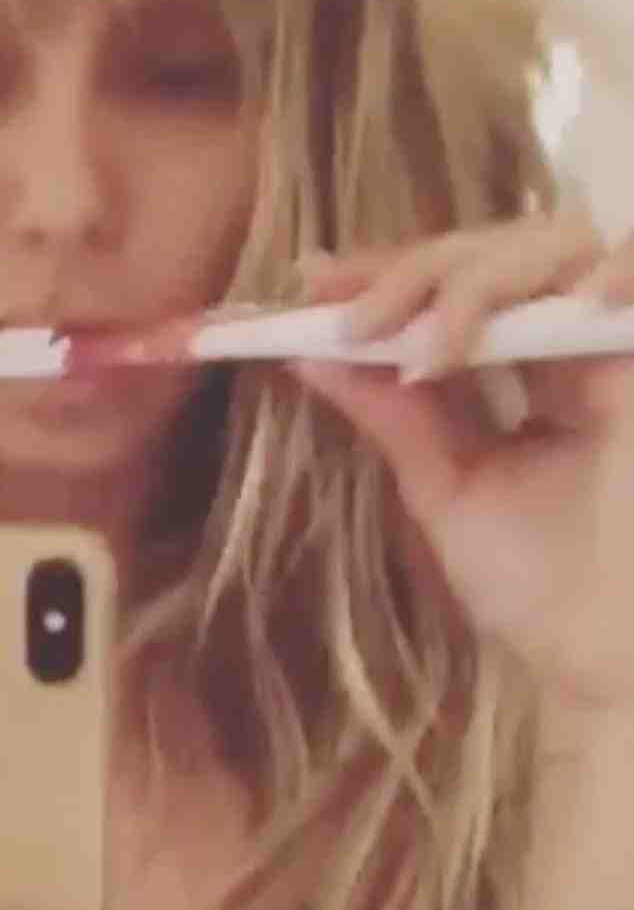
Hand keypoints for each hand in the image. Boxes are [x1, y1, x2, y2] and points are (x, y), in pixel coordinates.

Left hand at [286, 213, 633, 736]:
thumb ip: (394, 418)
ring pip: (561, 247)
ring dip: (484, 281)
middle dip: (415, 272)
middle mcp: (579, 343)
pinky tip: (575, 304)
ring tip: (435, 347)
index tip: (312, 284)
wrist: (612, 662)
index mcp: (530, 368)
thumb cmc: (546, 590)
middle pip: (499, 249)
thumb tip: (307, 354)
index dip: (389, 273)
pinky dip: (616, 273)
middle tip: (350, 319)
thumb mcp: (452, 490)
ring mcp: (621, 347)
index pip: (457, 285)